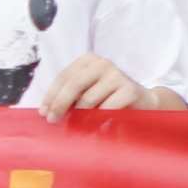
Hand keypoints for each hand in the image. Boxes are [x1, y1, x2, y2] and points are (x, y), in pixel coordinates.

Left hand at [44, 54, 158, 117]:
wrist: (144, 102)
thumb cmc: (109, 98)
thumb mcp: (88, 91)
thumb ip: (70, 95)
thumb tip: (47, 110)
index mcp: (89, 60)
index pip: (64, 76)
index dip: (51, 95)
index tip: (43, 112)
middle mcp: (103, 63)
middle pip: (74, 84)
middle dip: (60, 104)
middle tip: (52, 120)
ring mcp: (117, 75)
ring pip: (88, 99)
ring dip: (79, 117)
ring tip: (76, 127)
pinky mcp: (129, 90)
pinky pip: (105, 109)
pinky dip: (97, 121)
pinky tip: (94, 128)